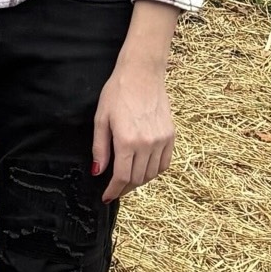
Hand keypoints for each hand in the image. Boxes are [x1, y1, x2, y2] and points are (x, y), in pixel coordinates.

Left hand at [91, 49, 173, 201]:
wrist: (142, 74)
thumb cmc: (117, 93)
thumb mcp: (101, 120)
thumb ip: (100, 148)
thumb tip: (98, 171)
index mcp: (127, 141)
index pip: (122, 177)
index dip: (114, 190)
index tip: (106, 197)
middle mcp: (148, 143)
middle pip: (138, 178)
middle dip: (125, 188)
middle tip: (114, 190)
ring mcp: (162, 140)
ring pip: (152, 173)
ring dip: (139, 181)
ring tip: (127, 181)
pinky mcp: (171, 135)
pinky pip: (165, 163)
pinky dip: (154, 171)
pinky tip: (144, 169)